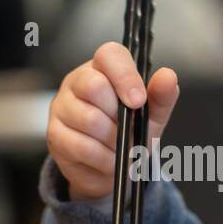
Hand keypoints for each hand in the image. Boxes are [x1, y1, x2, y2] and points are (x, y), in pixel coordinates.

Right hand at [47, 42, 180, 201]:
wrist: (112, 168)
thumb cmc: (130, 132)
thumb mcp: (152, 115)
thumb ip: (162, 96)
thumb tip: (167, 76)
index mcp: (103, 69)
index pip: (109, 55)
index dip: (125, 76)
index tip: (139, 100)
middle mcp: (77, 82)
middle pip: (93, 86)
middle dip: (118, 115)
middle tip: (127, 129)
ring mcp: (62, 107)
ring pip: (89, 119)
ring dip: (113, 140)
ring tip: (119, 146)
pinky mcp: (55, 134)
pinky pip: (81, 146)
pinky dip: (104, 158)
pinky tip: (109, 159)